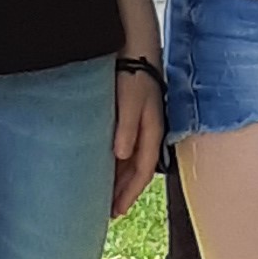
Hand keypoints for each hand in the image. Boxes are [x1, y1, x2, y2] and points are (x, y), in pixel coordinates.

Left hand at [111, 59, 166, 211]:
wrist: (134, 46)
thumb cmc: (133, 72)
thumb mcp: (131, 99)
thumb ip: (127, 127)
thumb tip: (122, 156)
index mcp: (152, 130)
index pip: (142, 171)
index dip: (129, 193)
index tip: (115, 211)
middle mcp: (149, 132)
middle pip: (137, 170)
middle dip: (124, 192)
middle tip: (107, 211)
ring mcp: (141, 125)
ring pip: (131, 161)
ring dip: (119, 179)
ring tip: (104, 195)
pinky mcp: (131, 117)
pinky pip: (125, 148)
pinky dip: (116, 162)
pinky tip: (105, 167)